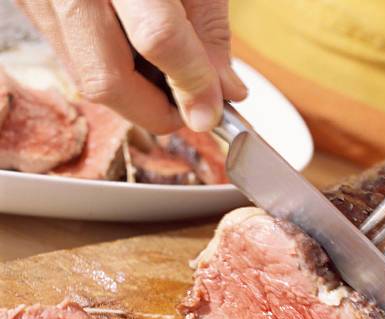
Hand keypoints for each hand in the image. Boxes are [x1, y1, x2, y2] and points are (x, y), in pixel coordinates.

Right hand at [16, 0, 246, 133]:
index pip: (157, 36)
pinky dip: (115, 72)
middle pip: (107, 80)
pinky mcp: (29, 6)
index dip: (192, 84)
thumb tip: (225, 93)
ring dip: (137, 94)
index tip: (214, 113)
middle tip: (189, 108)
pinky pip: (76, 61)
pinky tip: (134, 52)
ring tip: (166, 73)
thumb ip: (209, 32)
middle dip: (157, 110)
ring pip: (89, 79)